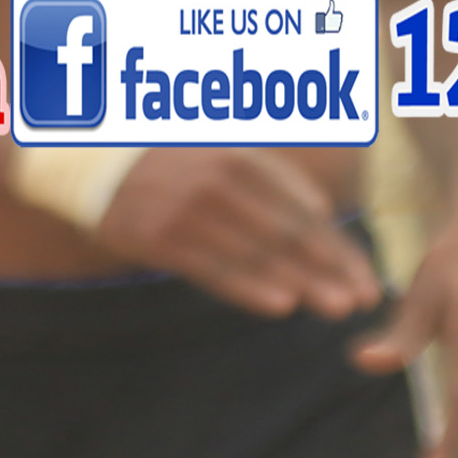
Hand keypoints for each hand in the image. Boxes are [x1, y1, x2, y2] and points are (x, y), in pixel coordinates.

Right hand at [92, 150, 386, 317]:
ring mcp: (188, 211)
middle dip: (332, 269)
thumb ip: (271, 178)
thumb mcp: (222, 150)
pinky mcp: (156, 238)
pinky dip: (248, 287)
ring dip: (303, 283)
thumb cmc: (170, 158)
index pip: (305, 211)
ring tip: (338, 307)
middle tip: (366, 299)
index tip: (368, 276)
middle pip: (289, 234)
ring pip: (257, 254)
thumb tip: (321, 209)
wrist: (89, 156)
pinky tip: (281, 306)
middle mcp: (220, 181)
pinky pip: (211, 269)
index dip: (339, 247)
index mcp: (243, 159)